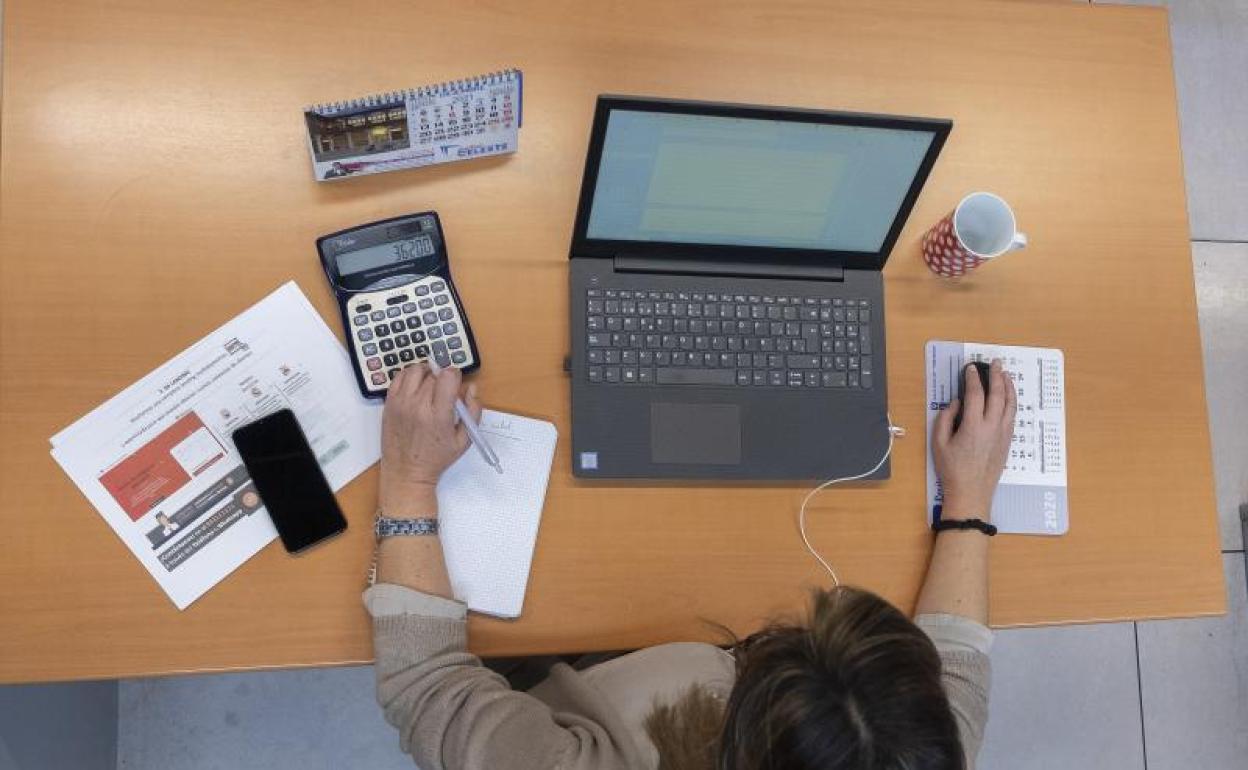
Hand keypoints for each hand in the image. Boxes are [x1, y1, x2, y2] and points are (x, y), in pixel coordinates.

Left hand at [379, 364, 481, 517]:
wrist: (406, 472)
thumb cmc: (436, 458)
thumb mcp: (464, 440)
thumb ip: (473, 411)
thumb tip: (471, 388)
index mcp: (438, 415)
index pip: (447, 376)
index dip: (455, 374)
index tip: (456, 382)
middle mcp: (418, 406)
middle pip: (433, 374)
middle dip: (442, 376)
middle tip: (444, 388)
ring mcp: (401, 403)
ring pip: (414, 370)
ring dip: (425, 372)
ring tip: (430, 382)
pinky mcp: (389, 404)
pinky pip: (398, 377)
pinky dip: (408, 376)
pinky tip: (415, 385)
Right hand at [931, 358, 1016, 521]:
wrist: (971, 492)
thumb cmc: (952, 469)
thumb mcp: (939, 443)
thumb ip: (945, 418)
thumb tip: (956, 403)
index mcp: (973, 426)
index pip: (975, 395)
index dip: (973, 379)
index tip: (971, 368)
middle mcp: (991, 427)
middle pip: (997, 395)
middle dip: (996, 376)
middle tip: (995, 363)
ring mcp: (1002, 434)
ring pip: (1010, 404)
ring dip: (1008, 387)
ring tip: (1006, 374)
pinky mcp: (1007, 441)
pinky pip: (1012, 416)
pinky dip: (1011, 402)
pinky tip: (1008, 397)